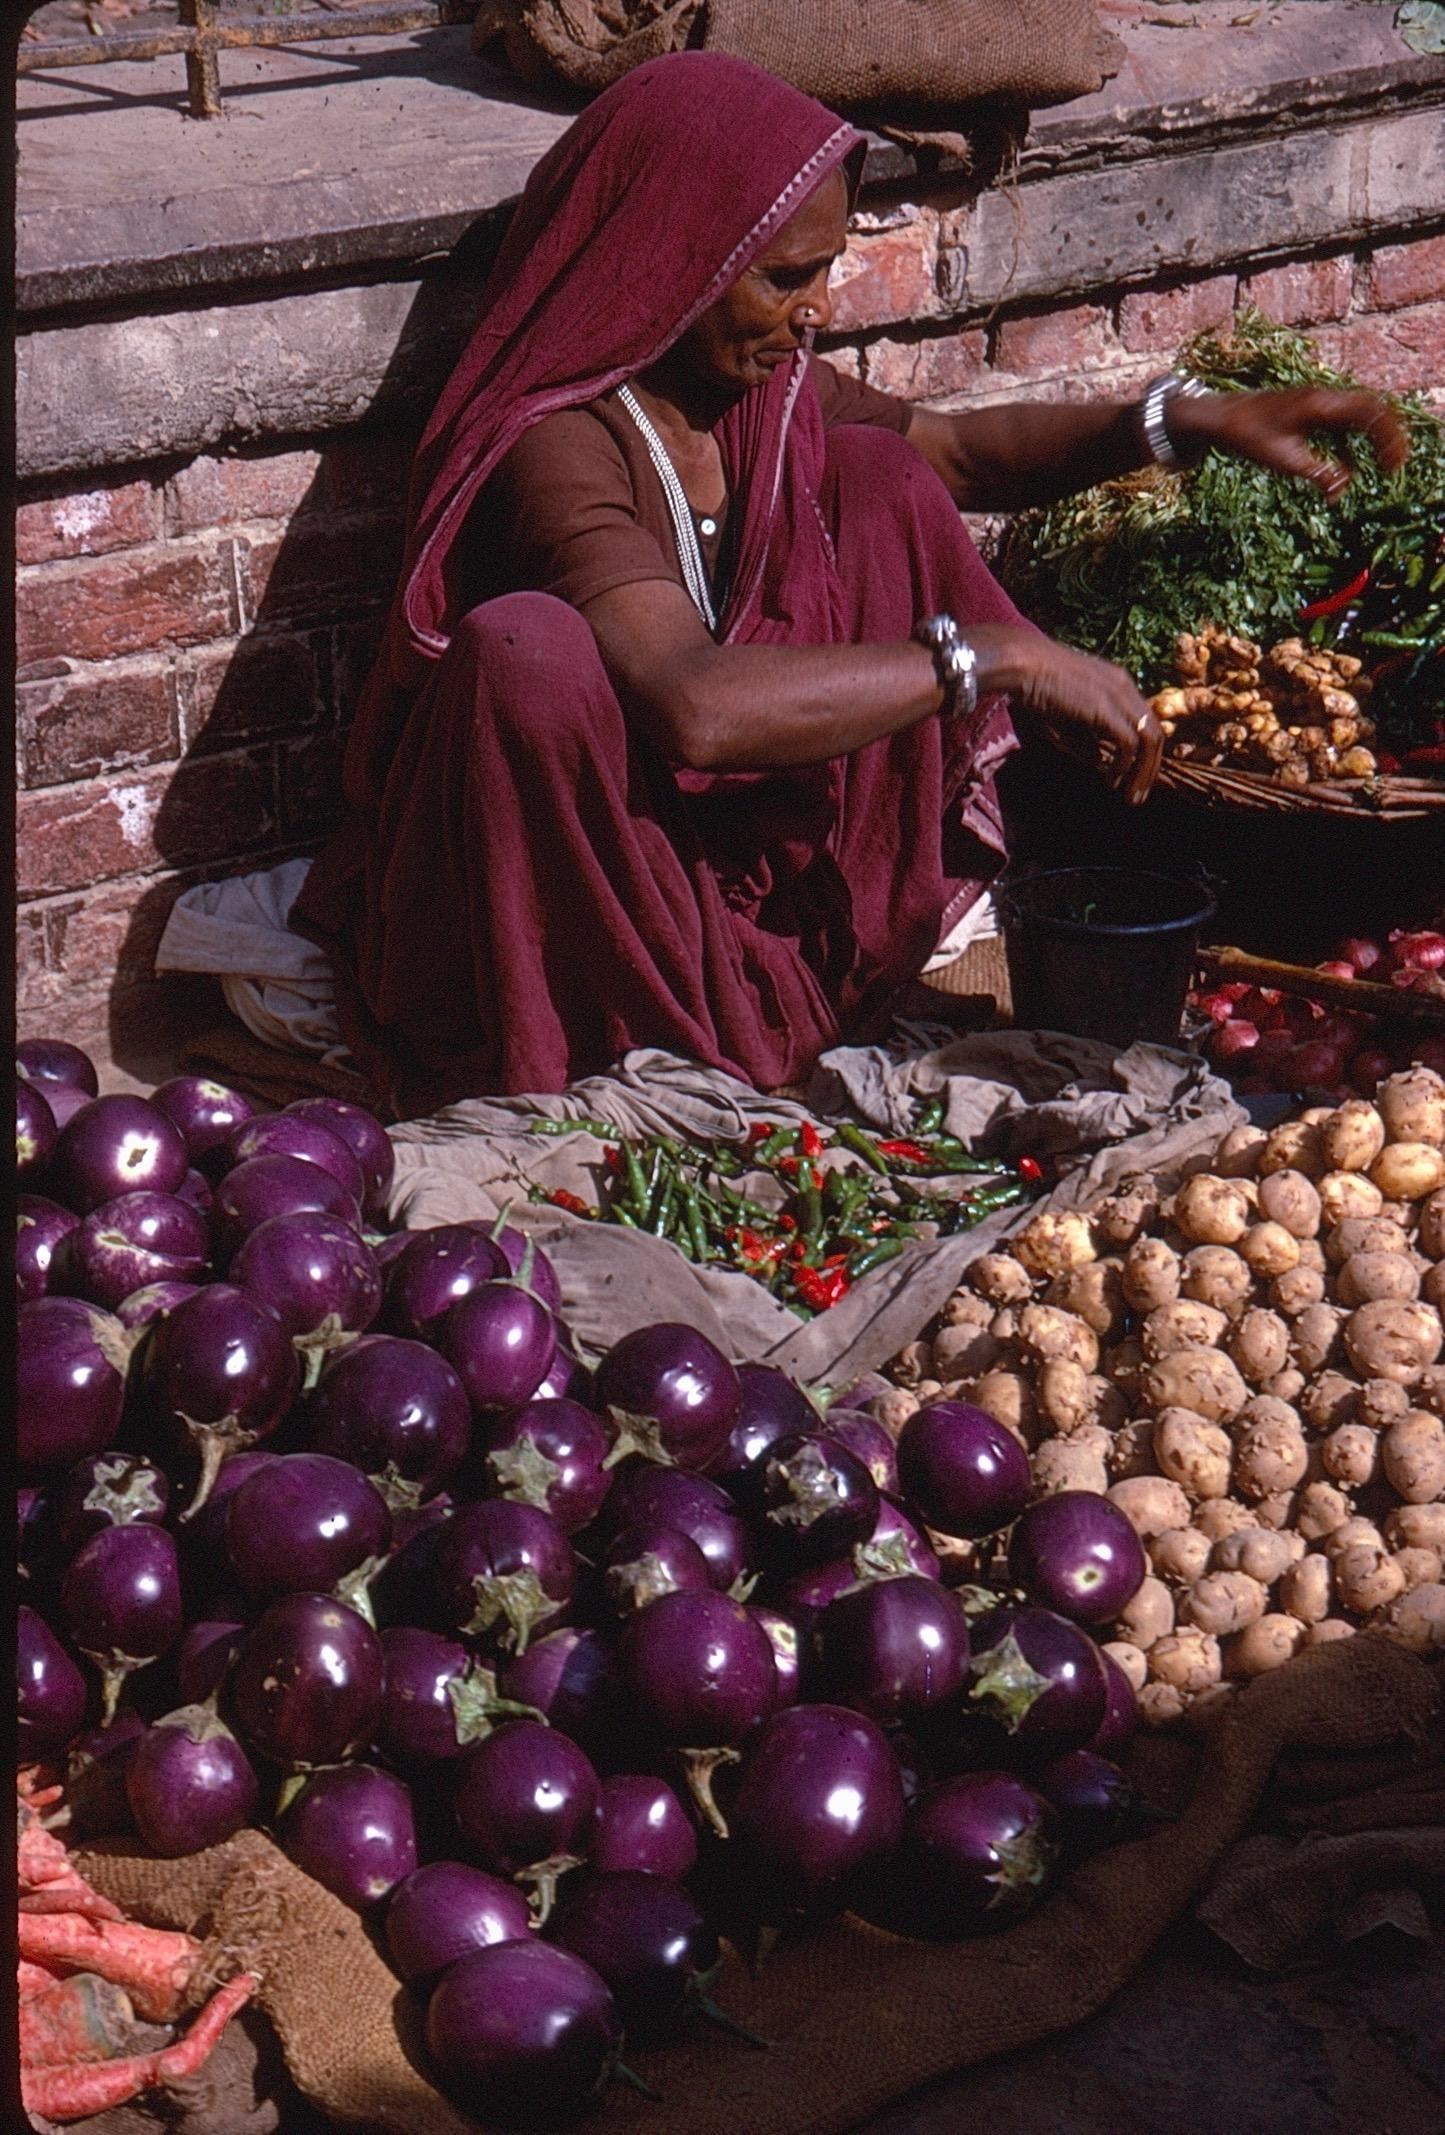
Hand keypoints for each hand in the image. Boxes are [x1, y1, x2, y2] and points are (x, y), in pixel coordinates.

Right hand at [967, 624, 1163, 805]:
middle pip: (1155, 732)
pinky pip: (1129, 743)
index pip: (1145, 721)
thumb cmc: (1035, 687)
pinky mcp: (1107, 710)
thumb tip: (1101, 763)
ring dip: (1143, 773)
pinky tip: (1113, 780)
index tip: (1132, 778)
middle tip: (1137, 796)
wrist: (1023, 665)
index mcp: (1118, 684)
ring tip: (1131, 797)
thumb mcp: (1065, 717)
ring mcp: (1119, 697)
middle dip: (1150, 768)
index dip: (1144, 753)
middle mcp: (1125, 688)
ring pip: (1150, 740)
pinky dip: (1125, 766)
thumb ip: (1085, 740)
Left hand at [1167, 385, 1409, 499]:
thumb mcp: (1282, 460)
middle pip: (1371, 411)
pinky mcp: (1309, 412)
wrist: (1221, 416)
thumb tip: (1340, 492)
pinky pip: (1340, 425)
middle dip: (1387, 439)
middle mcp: (1323, 398)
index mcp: (1320, 405)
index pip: (1370, 414)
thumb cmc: (1247, 435)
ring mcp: (1317, 403)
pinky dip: (1349, 445)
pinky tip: (1348, 469)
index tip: (1392, 465)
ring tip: (1382, 467)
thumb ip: (1315, 474)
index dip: (1388, 439)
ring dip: (1371, 441)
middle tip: (1394, 467)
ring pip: (1357, 417)